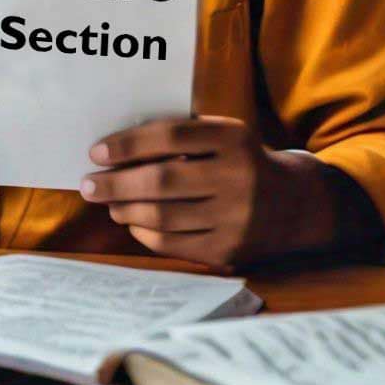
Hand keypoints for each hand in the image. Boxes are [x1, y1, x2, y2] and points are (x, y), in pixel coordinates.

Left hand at [80, 116, 341, 268]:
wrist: (296, 205)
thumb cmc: (240, 161)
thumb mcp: (222, 135)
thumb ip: (179, 136)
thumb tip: (115, 148)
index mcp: (234, 139)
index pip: (170, 136)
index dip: (128, 143)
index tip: (97, 152)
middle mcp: (238, 178)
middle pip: (161, 181)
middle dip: (115, 183)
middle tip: (88, 184)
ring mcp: (236, 218)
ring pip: (164, 216)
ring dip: (124, 209)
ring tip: (107, 202)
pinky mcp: (229, 250)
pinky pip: (173, 243)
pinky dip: (144, 232)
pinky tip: (132, 221)